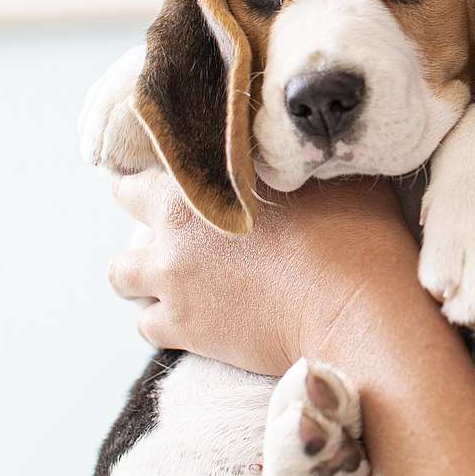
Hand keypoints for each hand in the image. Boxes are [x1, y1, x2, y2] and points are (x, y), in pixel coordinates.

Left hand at [109, 169, 427, 375]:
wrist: (352, 312)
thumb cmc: (352, 236)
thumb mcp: (330, 177)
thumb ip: (296, 159)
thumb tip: (303, 144)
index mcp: (199, 184)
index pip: (151, 156)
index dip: (165, 162)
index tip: (186, 169)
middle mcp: (172, 231)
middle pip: (126, 205)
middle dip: (147, 207)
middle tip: (185, 214)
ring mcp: (173, 284)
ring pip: (121, 273)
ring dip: (145, 267)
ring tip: (181, 269)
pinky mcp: (184, 331)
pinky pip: (148, 324)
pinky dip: (165, 318)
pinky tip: (197, 312)